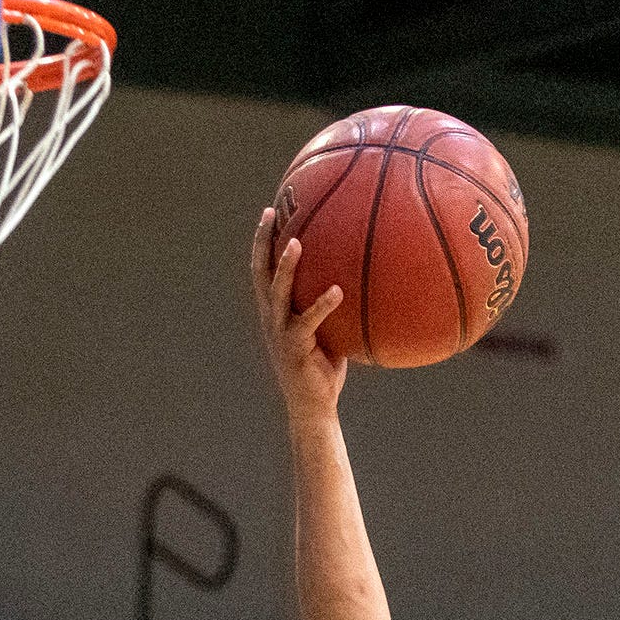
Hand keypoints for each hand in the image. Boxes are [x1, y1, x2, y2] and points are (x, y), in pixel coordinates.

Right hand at [250, 212, 349, 420]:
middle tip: (271, 213)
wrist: (313, 407)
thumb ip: (333, 307)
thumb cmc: (323, 369)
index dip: (262, 241)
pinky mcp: (294, 348)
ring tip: (296, 243)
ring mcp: (280, 332)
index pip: (262, 270)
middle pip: (260, 272)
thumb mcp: (327, 331)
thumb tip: (359, 281)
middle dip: (263, 241)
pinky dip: (322, 305)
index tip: (270, 212)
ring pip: (277, 292)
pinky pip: (308, 321)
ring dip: (285, 267)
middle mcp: (271, 318)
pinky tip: (338, 291)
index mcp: (275, 312)